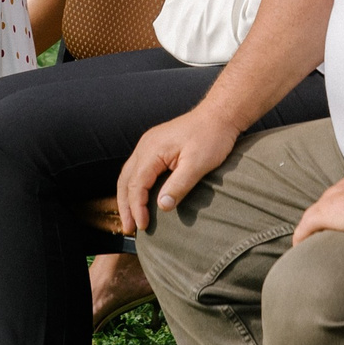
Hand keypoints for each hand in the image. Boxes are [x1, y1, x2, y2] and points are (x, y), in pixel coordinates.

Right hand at [116, 106, 243, 235]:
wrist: (219, 116)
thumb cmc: (211, 138)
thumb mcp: (198, 164)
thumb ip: (179, 185)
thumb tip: (162, 206)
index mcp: (152, 150)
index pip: (136, 184)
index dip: (137, 207)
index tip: (142, 226)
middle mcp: (145, 146)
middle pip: (125, 180)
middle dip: (125, 206)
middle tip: (128, 229)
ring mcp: (148, 145)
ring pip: (128, 175)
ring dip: (127, 197)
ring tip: (130, 218)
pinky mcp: (155, 147)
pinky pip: (137, 169)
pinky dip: (135, 187)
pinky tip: (140, 199)